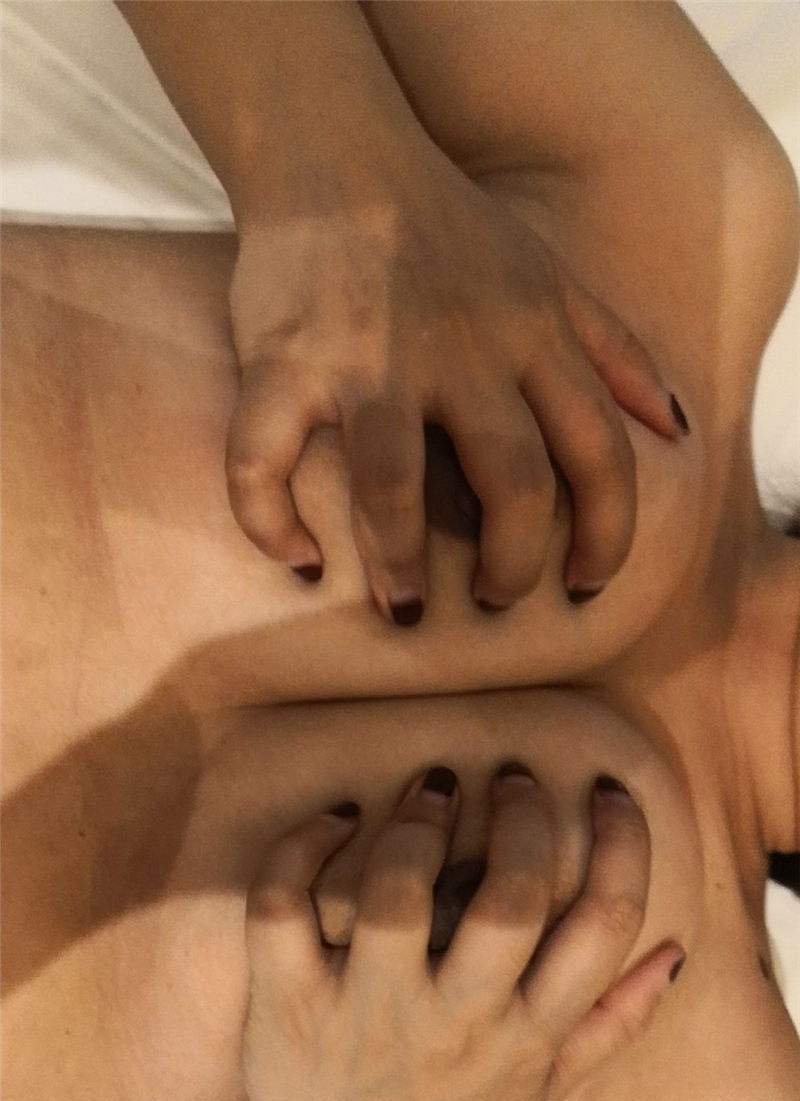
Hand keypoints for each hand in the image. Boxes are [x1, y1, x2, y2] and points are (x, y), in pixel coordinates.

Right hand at [226, 144, 686, 623]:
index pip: (599, 454)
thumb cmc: (448, 229)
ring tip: (402, 613)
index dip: (606, 534)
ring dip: (398, 566)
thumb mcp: (552, 275)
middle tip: (493, 599)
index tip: (585, 583)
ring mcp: (366, 359)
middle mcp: (459, 352)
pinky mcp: (283, 362)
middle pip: (512, 485)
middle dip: (511, 566)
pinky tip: (297, 560)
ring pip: (392, 488)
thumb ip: (615, 350)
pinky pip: (265, 462)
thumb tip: (675, 429)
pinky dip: (271, 524)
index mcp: (531, 336)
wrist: (335, 153)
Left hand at [241, 764, 683, 1100]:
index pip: (603, 931)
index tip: (610, 794)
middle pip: (510, 902)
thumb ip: (612, 1028)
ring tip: (433, 788)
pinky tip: (336, 821)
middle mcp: (453, 1028)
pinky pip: (285, 909)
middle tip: (514, 778)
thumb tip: (673, 952)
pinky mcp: (288, 1004)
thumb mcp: (540, 1094)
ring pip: (396, 897)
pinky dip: (304, 850)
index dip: (623, 848)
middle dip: (522, 819)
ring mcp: (365, 1017)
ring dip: (419, 825)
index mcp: (525, 1040)